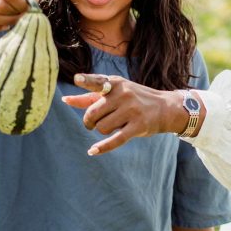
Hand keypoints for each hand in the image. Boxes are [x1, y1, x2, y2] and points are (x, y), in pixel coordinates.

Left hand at [61, 74, 185, 154]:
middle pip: (93, 114)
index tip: (77, 79)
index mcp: (115, 84)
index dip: (86, 81)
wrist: (165, 108)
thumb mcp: (114, 93)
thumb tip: (65, 100)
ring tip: (114, 125)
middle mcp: (123, 95)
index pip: (98, 82)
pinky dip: (103, 147)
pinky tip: (92, 151)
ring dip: (103, 130)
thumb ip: (89, 97)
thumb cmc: (133, 99)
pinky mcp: (138, 126)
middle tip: (93, 123)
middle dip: (89, 122)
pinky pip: (115, 139)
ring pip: (102, 128)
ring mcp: (132, 110)